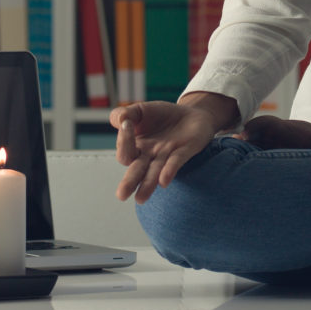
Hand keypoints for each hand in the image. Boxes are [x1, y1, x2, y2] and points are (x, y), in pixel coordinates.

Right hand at [108, 99, 224, 203]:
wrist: (191, 113)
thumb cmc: (162, 115)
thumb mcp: (140, 110)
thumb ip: (125, 114)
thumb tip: (120, 120)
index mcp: (137, 147)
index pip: (125, 151)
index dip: (124, 139)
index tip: (127, 123)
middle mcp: (150, 156)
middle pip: (137, 170)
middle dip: (129, 182)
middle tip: (121, 195)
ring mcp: (168, 155)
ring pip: (155, 172)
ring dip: (148, 184)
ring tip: (140, 199)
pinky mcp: (185, 151)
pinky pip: (176, 162)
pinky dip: (170, 171)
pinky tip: (163, 181)